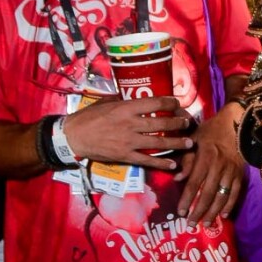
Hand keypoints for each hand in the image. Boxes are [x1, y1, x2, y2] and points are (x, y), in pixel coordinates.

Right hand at [63, 94, 194, 171]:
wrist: (73, 137)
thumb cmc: (87, 117)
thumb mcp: (105, 103)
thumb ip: (121, 101)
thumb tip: (131, 97)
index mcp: (126, 108)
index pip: (154, 102)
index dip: (169, 102)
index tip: (177, 103)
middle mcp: (131, 124)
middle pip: (161, 123)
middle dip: (178, 123)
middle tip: (188, 123)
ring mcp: (129, 141)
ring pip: (159, 142)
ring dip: (176, 143)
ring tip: (189, 142)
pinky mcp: (125, 156)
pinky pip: (147, 160)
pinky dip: (162, 163)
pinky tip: (173, 164)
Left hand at [178, 102, 246, 225]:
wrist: (237, 123)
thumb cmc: (211, 130)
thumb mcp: (194, 139)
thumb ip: (186, 160)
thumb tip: (177, 179)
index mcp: (205, 158)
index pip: (194, 183)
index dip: (186, 199)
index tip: (180, 212)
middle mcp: (218, 167)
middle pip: (207, 194)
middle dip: (199, 211)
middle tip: (191, 224)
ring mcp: (231, 172)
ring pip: (222, 196)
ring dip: (213, 212)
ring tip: (206, 224)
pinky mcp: (240, 174)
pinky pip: (235, 193)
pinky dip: (230, 205)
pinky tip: (223, 215)